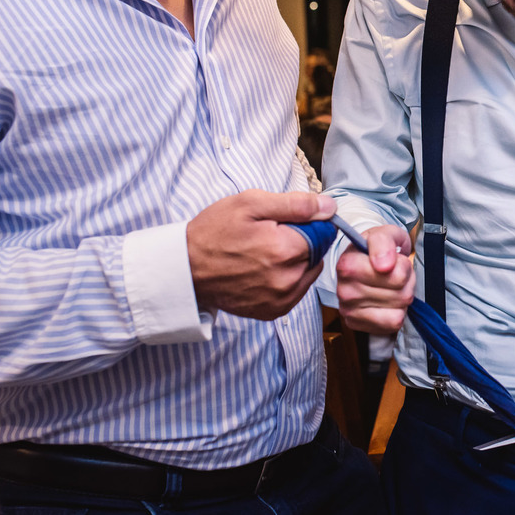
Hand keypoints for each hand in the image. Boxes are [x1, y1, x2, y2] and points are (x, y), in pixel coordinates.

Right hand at [187, 190, 334, 319]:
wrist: (185, 268)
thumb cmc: (214, 232)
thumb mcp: (251, 204)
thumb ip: (296, 204)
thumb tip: (329, 207)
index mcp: (286, 250)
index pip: (322, 233)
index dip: (307, 224)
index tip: (286, 222)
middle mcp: (288, 279)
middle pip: (316, 254)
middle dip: (302, 243)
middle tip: (270, 237)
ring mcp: (281, 299)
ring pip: (308, 273)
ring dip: (296, 263)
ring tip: (264, 254)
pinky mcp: (273, 311)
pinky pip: (296, 291)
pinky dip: (287, 280)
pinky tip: (264, 270)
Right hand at [333, 224, 413, 332]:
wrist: (366, 265)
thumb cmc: (376, 249)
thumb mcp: (383, 234)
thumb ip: (383, 241)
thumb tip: (384, 265)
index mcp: (347, 265)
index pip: (395, 275)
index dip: (403, 266)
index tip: (394, 260)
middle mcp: (344, 290)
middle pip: (400, 293)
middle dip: (406, 282)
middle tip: (396, 274)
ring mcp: (348, 310)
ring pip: (399, 309)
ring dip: (402, 297)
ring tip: (392, 286)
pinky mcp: (356, 324)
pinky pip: (393, 323)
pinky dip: (396, 313)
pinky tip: (387, 302)